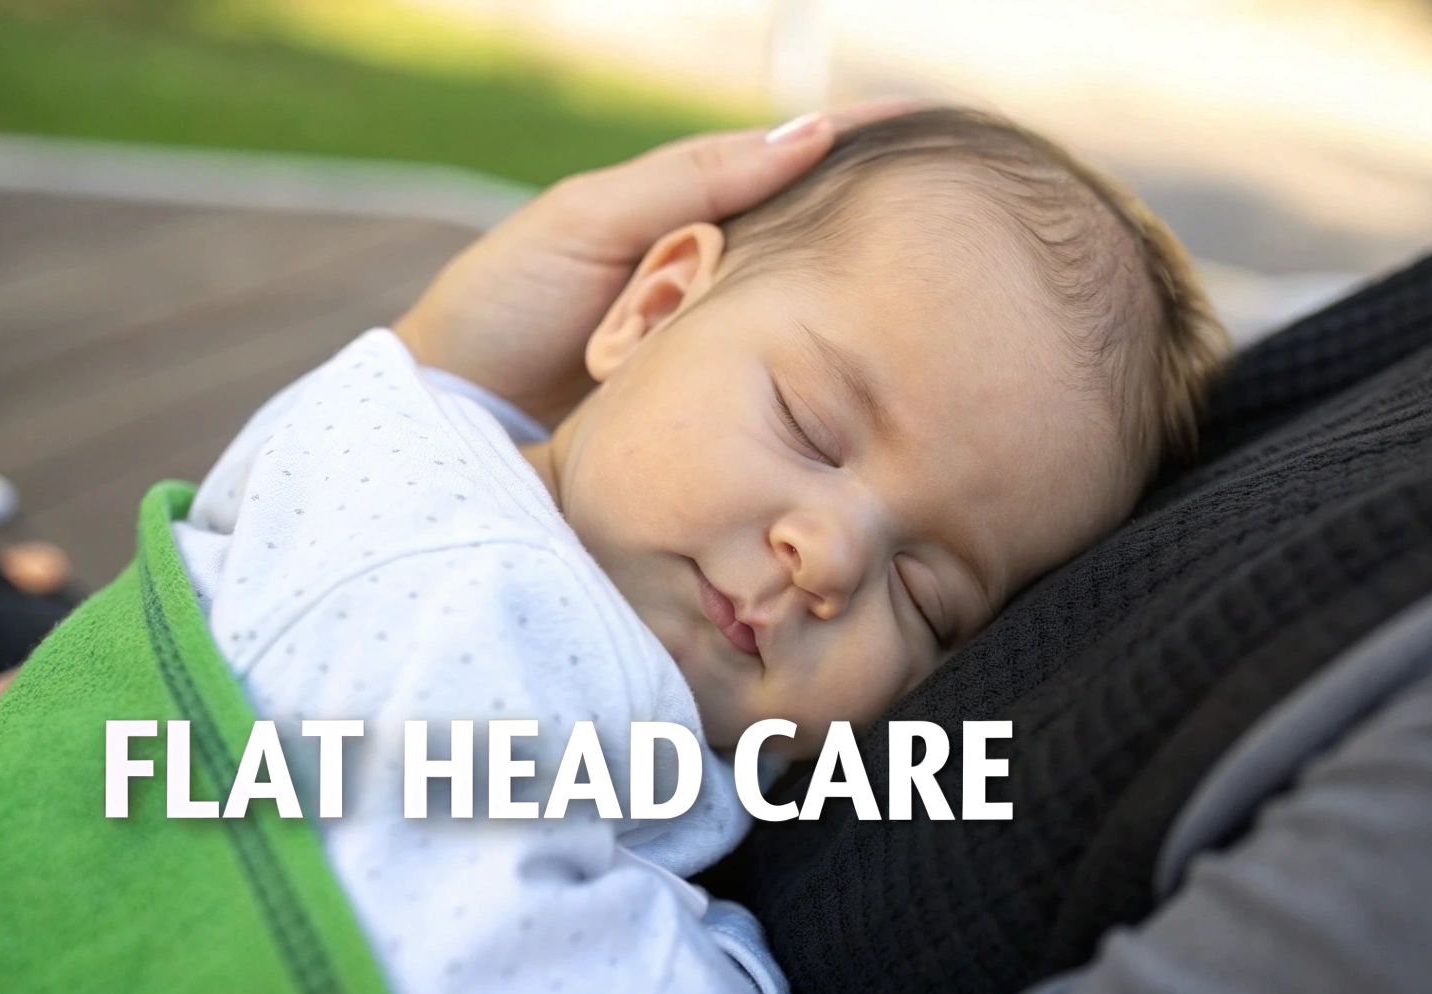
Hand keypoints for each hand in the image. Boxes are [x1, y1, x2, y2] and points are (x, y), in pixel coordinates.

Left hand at [395, 101, 912, 426]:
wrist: (449, 418)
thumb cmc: (504, 306)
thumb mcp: (589, 220)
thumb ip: (694, 180)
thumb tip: (811, 132)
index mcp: (691, 223)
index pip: (793, 167)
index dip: (864, 143)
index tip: (941, 127)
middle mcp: (721, 290)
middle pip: (820, 251)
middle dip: (894, 230)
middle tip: (981, 210)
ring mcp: (725, 360)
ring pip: (813, 329)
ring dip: (878, 313)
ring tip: (960, 292)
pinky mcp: (721, 429)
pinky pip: (788, 399)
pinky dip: (836, 389)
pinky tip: (889, 379)